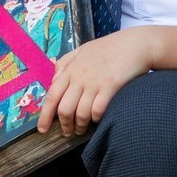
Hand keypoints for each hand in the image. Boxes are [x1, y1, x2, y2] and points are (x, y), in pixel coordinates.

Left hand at [36, 27, 154, 137]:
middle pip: (64, 109)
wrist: (135, 44)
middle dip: (64, 125)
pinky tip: (97, 119)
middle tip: (68, 132)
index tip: (42, 129)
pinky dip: (95, 119)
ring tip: (82, 130)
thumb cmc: (109, 47)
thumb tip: (53, 80)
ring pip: (80, 113)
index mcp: (70, 69)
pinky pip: (98, 110)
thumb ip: (65, 63)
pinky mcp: (110, 86)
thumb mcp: (82, 50)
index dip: (45, 115)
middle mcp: (80, 77)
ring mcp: (95, 82)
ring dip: (80, 126)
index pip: (51, 96)